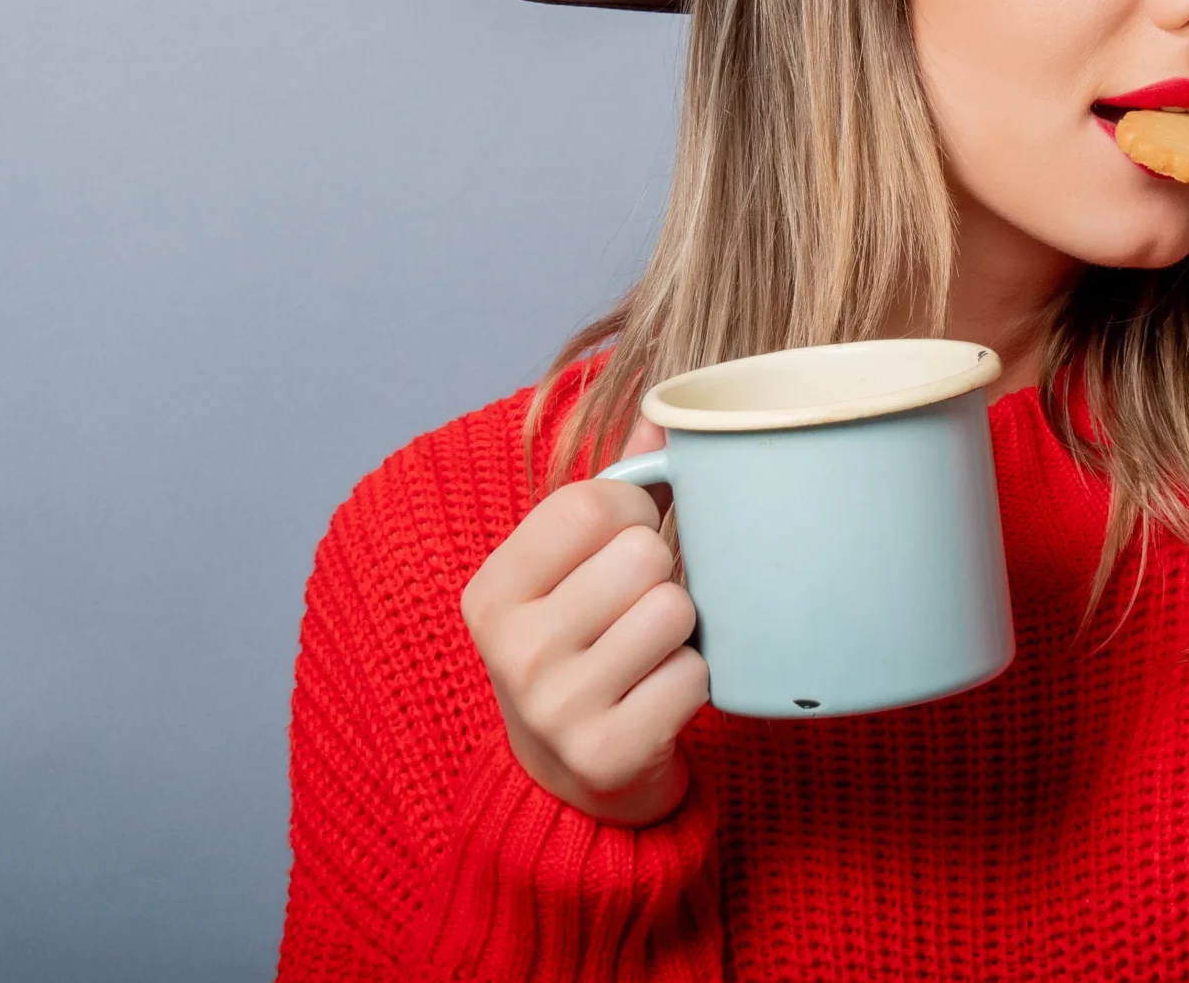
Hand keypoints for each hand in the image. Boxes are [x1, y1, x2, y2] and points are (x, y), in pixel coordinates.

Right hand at [460, 417, 708, 826]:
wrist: (569, 783)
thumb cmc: (580, 648)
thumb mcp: (569, 571)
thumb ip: (616, 485)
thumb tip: (669, 405)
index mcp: (492, 591)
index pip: (590, 502)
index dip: (632, 512)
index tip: (623, 544)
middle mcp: (512, 650)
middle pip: (642, 555)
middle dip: (661, 574)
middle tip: (639, 609)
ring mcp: (556, 709)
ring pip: (675, 610)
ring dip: (684, 629)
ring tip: (652, 652)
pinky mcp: (608, 754)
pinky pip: (696, 677)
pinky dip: (695, 682)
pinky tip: (662, 697)